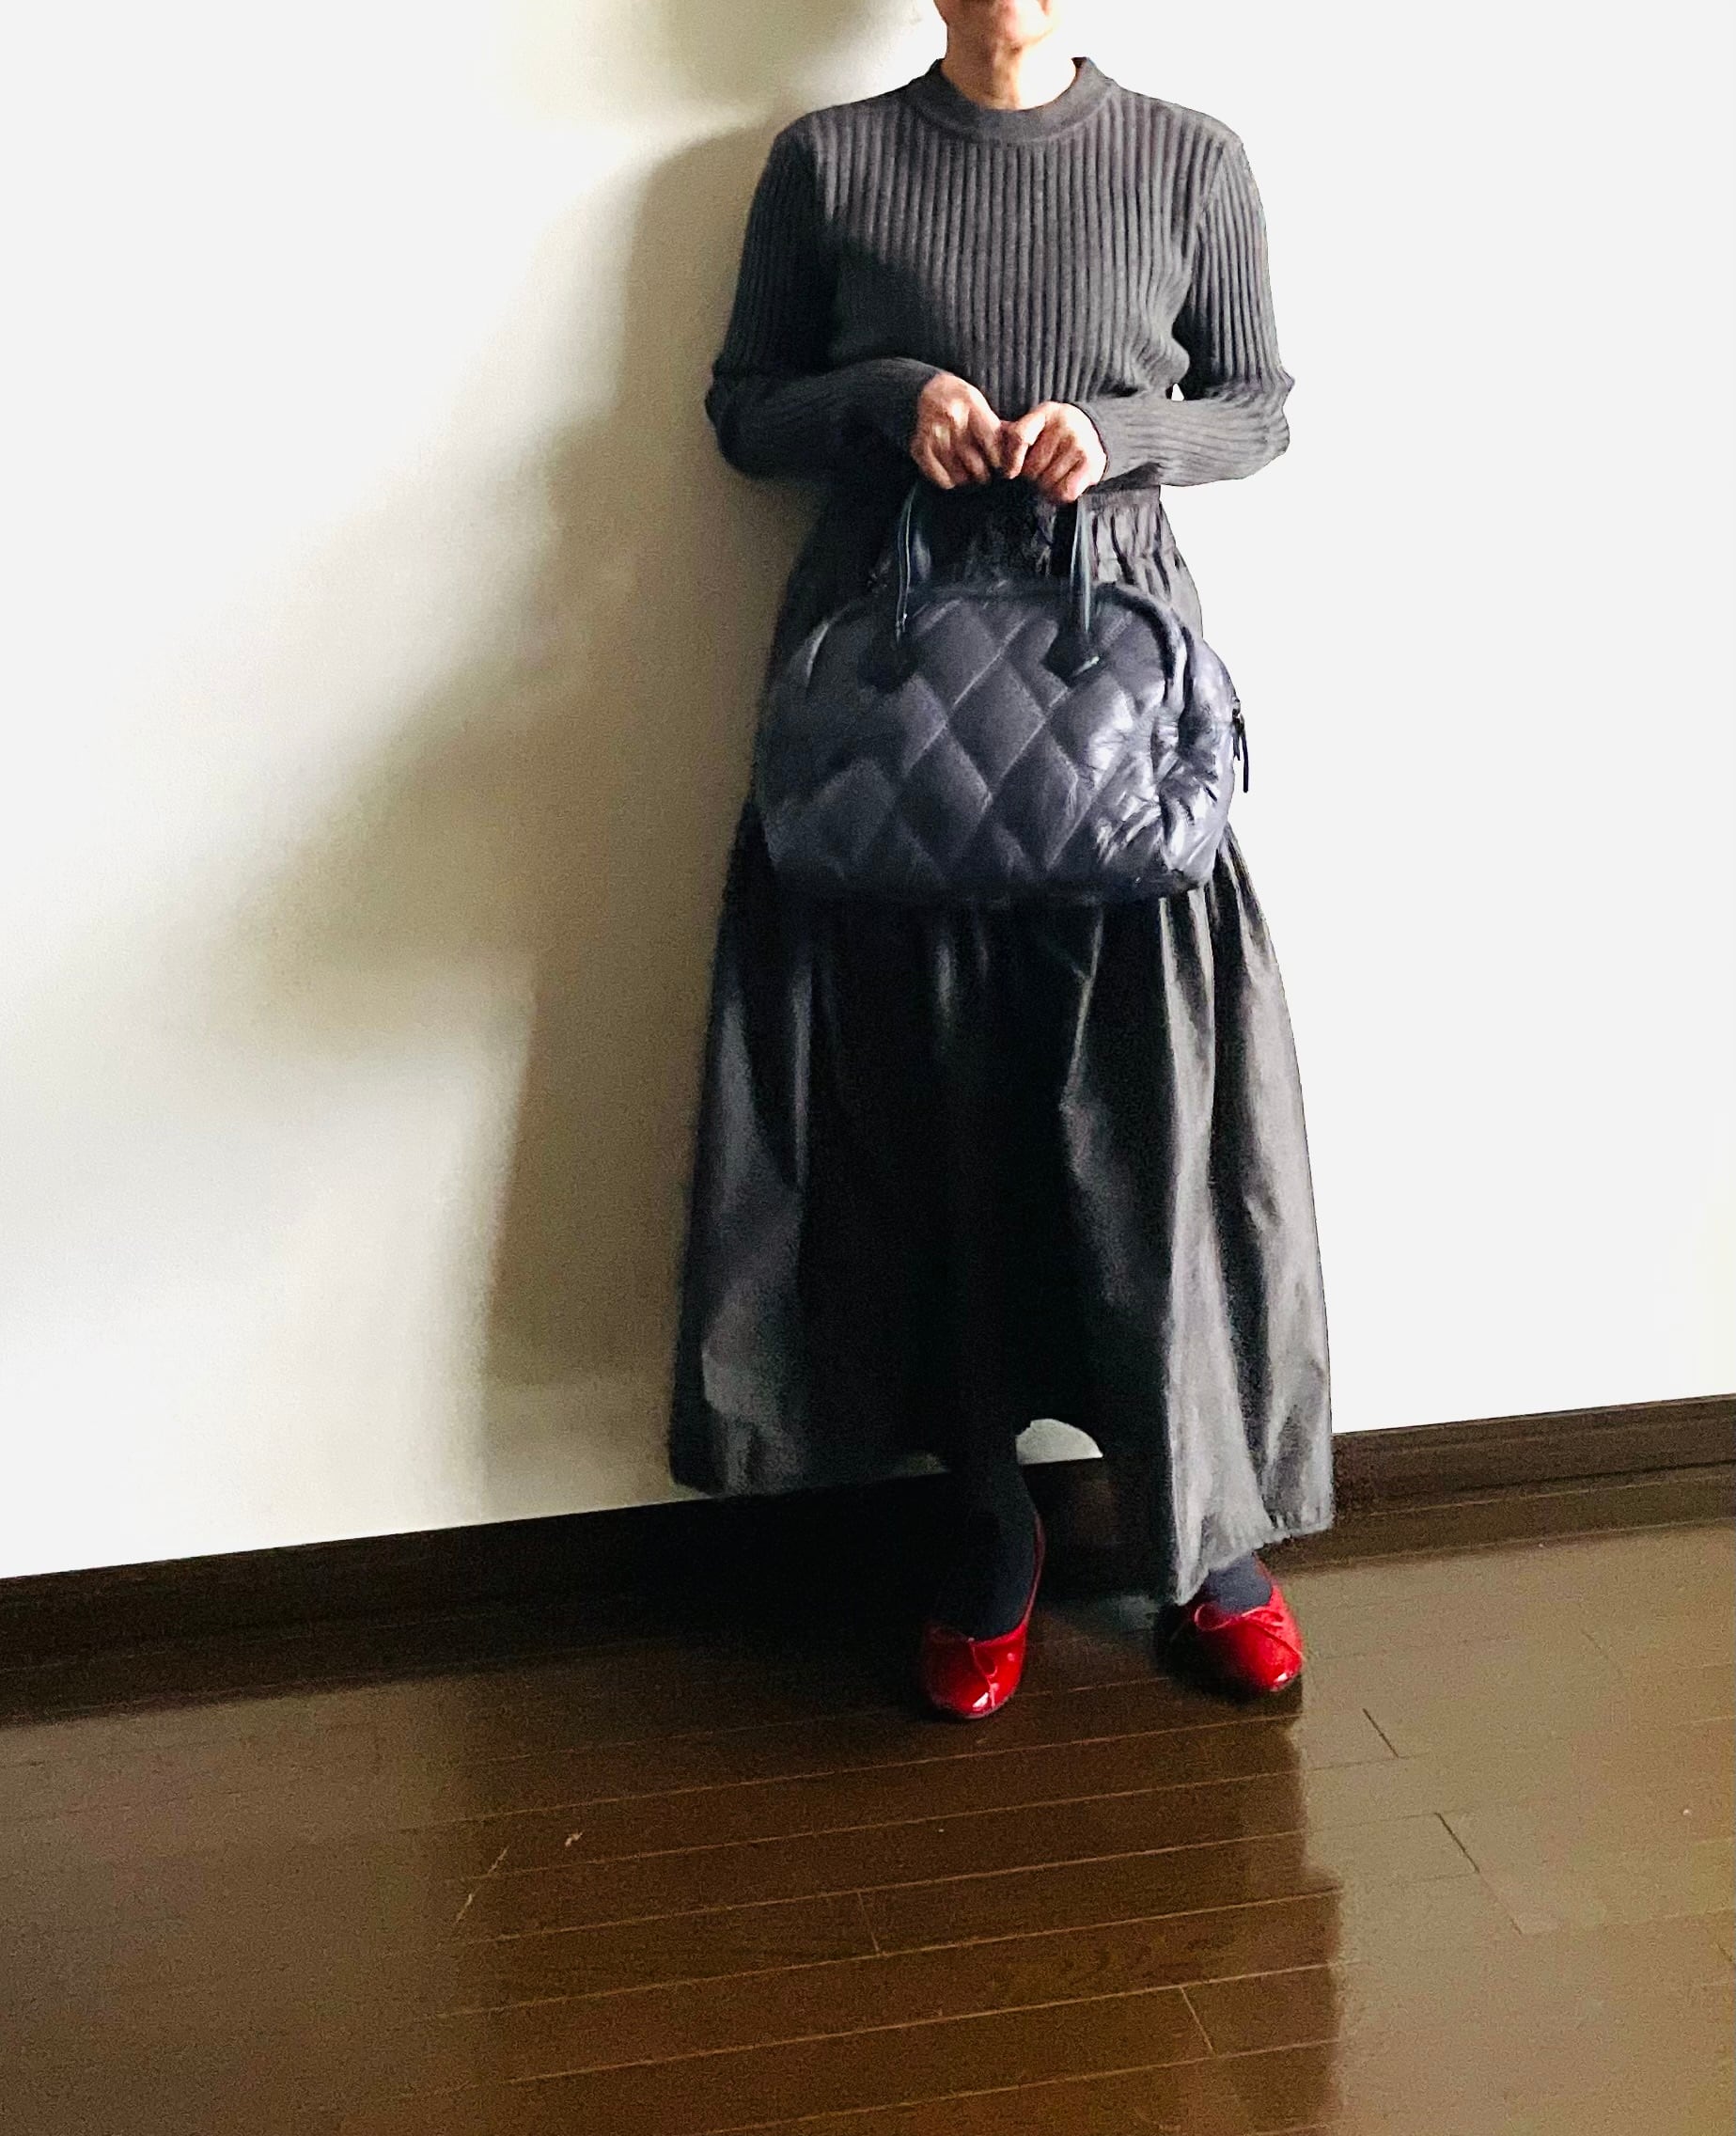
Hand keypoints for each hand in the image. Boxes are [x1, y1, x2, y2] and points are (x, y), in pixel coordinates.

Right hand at [908, 372, 1004, 487]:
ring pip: (960, 475)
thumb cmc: (960, 400)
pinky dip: (950, 481)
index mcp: (970, 404)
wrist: (926, 391)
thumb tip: (1012, 454)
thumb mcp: (979, 402)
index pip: (991, 442)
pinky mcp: (921, 448)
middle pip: (976, 463)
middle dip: (984, 474)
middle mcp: (951, 418)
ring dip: (968, 479)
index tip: (999, 465)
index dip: (998, 459)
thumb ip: (994, 425)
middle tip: (985, 474)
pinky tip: (953, 473)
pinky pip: (942, 479)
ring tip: (970, 473)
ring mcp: (934, 435)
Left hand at [997, 402, 1106, 503]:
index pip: (1019, 438)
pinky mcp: (1092, 461)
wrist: (1092, 431)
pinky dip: (1059, 496)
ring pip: (1048, 482)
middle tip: (1036, 476)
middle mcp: (1064, 425)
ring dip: (1044, 489)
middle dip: (1030, 478)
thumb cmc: (1053, 435)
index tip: (1010, 474)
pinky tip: (1059, 489)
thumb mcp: (1035, 426)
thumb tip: (987, 451)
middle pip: (1033, 467)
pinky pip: (1066, 491)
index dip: (1011, 461)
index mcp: (1045, 413)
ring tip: (1048, 481)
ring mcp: (1079, 442)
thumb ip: (1012, 436)